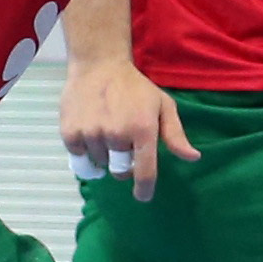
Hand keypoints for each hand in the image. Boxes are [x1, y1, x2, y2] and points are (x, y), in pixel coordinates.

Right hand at [61, 57, 195, 202]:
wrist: (98, 65)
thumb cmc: (135, 87)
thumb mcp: (163, 105)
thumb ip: (175, 135)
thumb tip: (193, 158)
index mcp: (143, 130)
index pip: (144, 172)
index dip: (144, 189)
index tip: (143, 196)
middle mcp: (117, 134)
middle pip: (120, 172)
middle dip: (124, 165)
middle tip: (124, 145)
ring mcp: (92, 134)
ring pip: (100, 165)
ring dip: (105, 155)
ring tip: (106, 131)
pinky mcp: (70, 133)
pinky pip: (79, 159)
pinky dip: (85, 152)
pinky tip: (91, 133)